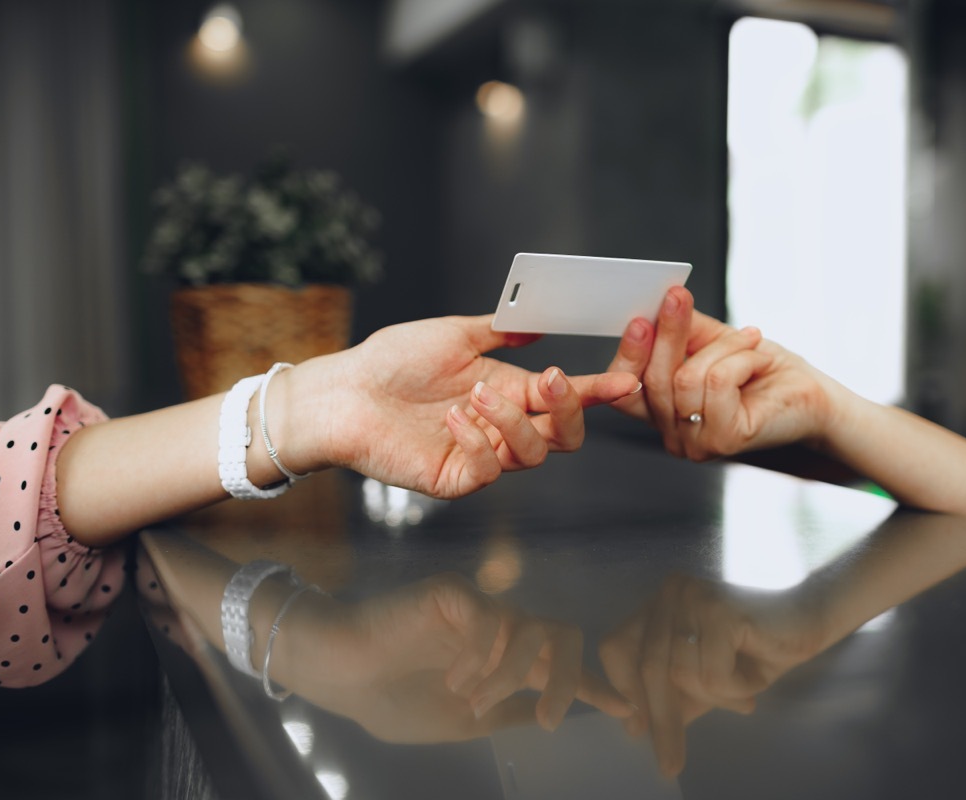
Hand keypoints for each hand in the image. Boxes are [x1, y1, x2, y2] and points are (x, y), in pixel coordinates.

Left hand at [282, 314, 639, 497]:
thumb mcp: (454, 334)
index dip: (597, 391)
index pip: (564, 396)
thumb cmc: (391, 362)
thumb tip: (538, 321)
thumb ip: (500, 330)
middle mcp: (501, 426)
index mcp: (509, 391)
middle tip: (548, 379)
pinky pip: (488, 470)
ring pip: (533, 454)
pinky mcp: (456, 477)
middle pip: (564, 435)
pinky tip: (454, 419)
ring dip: (514, 421)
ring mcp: (481, 454)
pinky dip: (478, 442)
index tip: (623, 379)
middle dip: (568, 409)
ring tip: (475, 393)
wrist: (342, 393)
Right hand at [287, 573, 632, 742]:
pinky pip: (490, 622)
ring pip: (530, 631)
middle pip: (564, 637)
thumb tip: (549, 714)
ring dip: (507, 676)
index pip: (563, 666)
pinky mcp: (454, 594)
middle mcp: (500, 628)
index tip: (628, 712)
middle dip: (570, 680)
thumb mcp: (461, 721)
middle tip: (550, 718)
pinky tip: (453, 677)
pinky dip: (480, 657)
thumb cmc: (391, 698)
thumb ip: (507, 712)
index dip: (597, 687)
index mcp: (505, 659)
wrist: (335, 674)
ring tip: (470, 700)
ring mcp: (479, 608)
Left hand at [598, 574, 824, 775]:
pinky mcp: (719, 610)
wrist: (809, 622)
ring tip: (744, 694)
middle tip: (669, 764)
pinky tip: (755, 674)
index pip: (616, 648)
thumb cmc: (755, 651)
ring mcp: (692, 597)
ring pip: (681, 675)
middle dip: (661, 718)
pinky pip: (712, 675)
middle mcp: (669, 593)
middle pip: (647, 666)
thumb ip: (671, 695)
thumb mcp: (704, 679)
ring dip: (716, 697)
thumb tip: (635, 728)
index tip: (636, 730)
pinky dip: (735, 689)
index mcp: (658, 605)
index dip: (624, 690)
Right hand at [608, 287, 838, 460]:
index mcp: (663, 412)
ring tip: (750, 339)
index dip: (627, 356)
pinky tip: (759, 359)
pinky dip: (742, 359)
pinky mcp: (723, 441)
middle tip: (678, 295)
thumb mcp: (717, 342)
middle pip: (651, 379)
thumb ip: (684, 331)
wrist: (813, 398)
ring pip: (686, 377)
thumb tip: (660, 301)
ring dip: (724, 347)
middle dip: (668, 331)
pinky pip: (716, 382)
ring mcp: (694, 443)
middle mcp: (672, 435)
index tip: (638, 319)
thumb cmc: (766, 373)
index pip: (623, 391)